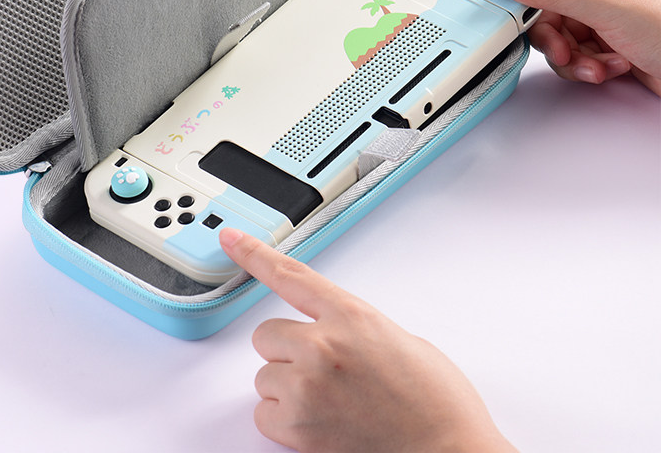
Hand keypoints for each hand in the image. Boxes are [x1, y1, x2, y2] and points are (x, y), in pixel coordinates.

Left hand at [220, 228, 515, 452]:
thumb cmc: (435, 401)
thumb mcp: (398, 338)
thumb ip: (353, 325)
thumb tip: (331, 331)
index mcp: (351, 314)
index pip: (290, 274)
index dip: (254, 253)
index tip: (230, 238)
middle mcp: (324, 344)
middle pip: (267, 334)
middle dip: (287, 350)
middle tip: (324, 371)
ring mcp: (309, 385)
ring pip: (265, 375)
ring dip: (287, 386)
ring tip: (331, 401)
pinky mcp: (300, 427)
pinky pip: (264, 413)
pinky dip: (283, 419)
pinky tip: (318, 422)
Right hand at [492, 0, 660, 95]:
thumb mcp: (611, 9)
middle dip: (547, 27)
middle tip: (552, 44)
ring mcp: (606, 11)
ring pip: (558, 27)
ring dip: (568, 52)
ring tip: (591, 63)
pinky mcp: (609, 39)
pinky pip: (574, 48)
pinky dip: (584, 64)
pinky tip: (606, 69)